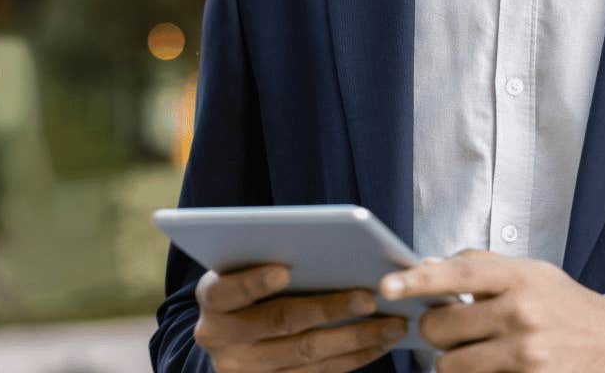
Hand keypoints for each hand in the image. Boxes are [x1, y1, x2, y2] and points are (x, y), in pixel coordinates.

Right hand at [192, 262, 408, 371]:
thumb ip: (271, 258)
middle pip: (281, 322)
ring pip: (305, 354)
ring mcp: (243, 369)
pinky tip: (380, 343)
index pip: (227, 291)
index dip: (253, 282)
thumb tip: (328, 245)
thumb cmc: (250, 286)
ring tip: (392, 323)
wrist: (230, 336)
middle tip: (370, 296)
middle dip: (329, 309)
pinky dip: (353, 357)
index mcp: (212, 299)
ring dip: (355, 338)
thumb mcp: (245, 269)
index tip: (285, 270)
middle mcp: (219, 337)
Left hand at [379, 249, 604, 372]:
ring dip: (452, 362)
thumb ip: (482, 266)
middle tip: (451, 329)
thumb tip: (425, 266)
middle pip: (440, 327)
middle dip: (436, 331)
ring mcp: (524, 353)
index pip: (460, 273)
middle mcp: (522, 313)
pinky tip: (494, 367)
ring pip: (448, 366)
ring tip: (478, 352)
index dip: (419, 280)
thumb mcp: (533, 272)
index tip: (388, 286)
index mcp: (521, 277)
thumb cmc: (565, 306)